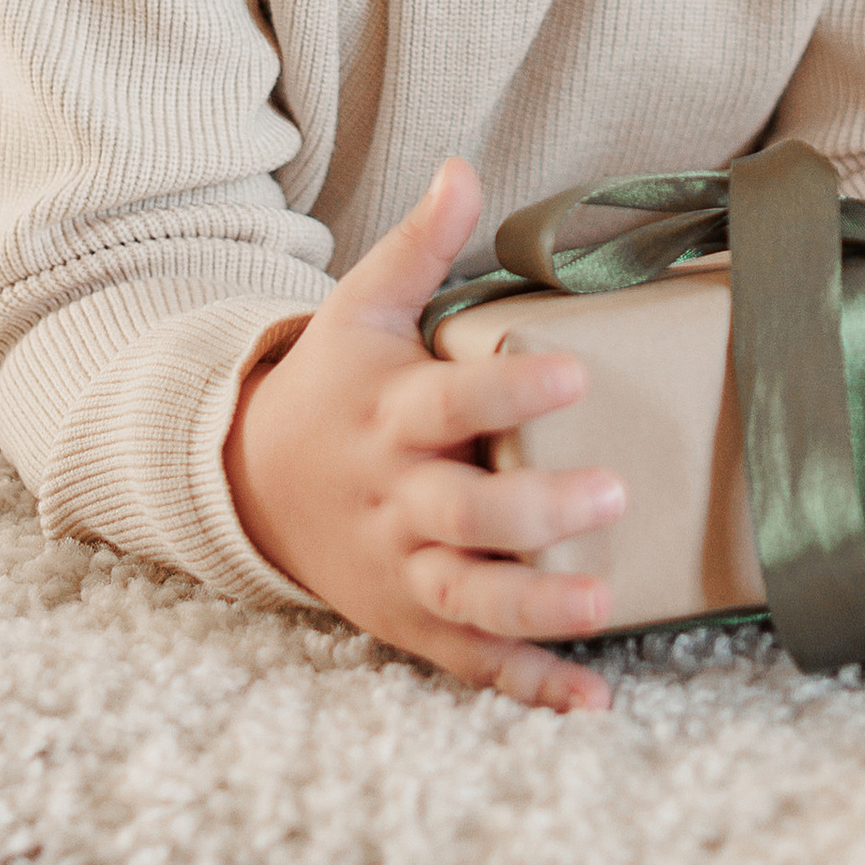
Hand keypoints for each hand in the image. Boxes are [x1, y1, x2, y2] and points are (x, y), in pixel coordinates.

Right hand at [224, 155, 625, 712]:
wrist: (250, 480)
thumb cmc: (334, 384)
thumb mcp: (361, 306)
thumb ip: (419, 245)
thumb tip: (464, 167)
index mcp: (390, 413)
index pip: (452, 400)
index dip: (511, 392)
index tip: (575, 375)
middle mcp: (395, 498)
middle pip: (463, 513)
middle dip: (536, 512)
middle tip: (614, 491)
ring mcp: (401, 568)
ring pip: (467, 601)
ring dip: (535, 611)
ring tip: (603, 602)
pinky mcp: (412, 620)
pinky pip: (471, 663)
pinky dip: (529, 687)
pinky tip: (591, 697)